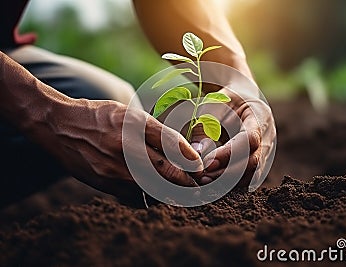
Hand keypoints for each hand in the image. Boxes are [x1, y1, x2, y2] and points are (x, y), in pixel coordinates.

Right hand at [32, 99, 202, 201]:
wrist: (60, 127)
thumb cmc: (100, 117)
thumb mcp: (130, 115)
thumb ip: (158, 133)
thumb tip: (186, 151)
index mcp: (132, 130)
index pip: (171, 149)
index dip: (190, 162)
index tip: (201, 169)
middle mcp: (124, 152)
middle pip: (164, 173)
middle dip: (184, 181)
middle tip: (195, 184)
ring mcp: (112, 171)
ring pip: (151, 189)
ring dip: (168, 191)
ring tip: (178, 188)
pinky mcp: (103, 184)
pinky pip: (133, 196)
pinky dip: (148, 196)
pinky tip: (154, 191)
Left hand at [191, 88, 275, 188]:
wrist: (242, 101)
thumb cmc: (225, 100)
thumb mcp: (212, 105)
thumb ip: (206, 126)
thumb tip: (199, 152)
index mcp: (259, 116)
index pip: (250, 140)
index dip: (229, 154)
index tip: (207, 162)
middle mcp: (268, 137)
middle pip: (253, 162)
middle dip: (226, 173)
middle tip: (202, 176)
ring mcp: (266, 152)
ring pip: (252, 175)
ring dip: (227, 182)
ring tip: (204, 180)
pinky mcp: (259, 163)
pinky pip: (248, 178)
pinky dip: (231, 184)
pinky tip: (212, 181)